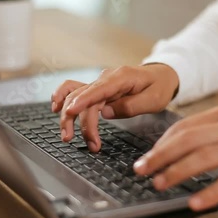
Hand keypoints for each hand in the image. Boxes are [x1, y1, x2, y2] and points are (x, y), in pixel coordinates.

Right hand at [51, 64, 178, 151]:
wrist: (162, 75)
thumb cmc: (159, 87)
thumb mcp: (154, 99)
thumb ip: (130, 106)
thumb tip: (105, 112)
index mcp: (121, 78)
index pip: (97, 90)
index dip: (82, 101)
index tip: (69, 112)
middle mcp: (106, 78)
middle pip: (83, 97)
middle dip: (79, 122)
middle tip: (83, 142)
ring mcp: (100, 82)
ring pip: (76, 96)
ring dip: (68, 115)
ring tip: (67, 136)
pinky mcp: (98, 88)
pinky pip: (76, 89)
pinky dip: (63, 97)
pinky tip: (55, 107)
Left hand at [133, 104, 217, 210]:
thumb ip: (213, 130)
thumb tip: (179, 145)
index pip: (184, 126)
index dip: (161, 143)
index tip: (147, 156)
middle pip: (188, 139)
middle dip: (160, 156)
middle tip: (141, 170)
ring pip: (204, 157)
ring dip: (177, 172)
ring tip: (159, 184)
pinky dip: (210, 192)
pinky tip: (195, 202)